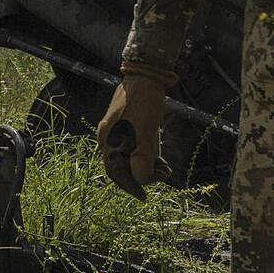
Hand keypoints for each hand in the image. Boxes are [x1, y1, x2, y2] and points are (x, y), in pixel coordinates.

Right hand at [97, 63, 176, 198]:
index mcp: (108, 140)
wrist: (146, 74)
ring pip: (129, 157)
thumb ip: (142, 159)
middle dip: (142, 175)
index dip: (131, 187)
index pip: (116, 173)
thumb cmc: (144, 102)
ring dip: (146, 165)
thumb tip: (142, 180)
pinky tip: (159, 156)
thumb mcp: (145, 133)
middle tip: (163, 174)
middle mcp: (108, 137)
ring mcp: (115, 130)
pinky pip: (133, 147)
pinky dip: (145, 155)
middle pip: (122, 166)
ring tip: (165, 167)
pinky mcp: (125, 125)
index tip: (144, 197)